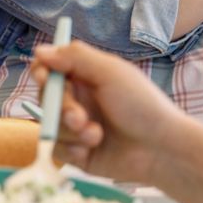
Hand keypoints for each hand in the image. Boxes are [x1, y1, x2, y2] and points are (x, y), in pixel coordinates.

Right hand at [29, 41, 194, 183]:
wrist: (161, 149)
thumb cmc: (142, 105)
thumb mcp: (111, 73)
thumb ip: (76, 57)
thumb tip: (40, 50)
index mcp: (86, 76)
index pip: (51, 68)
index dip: (43, 71)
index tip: (44, 78)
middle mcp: (80, 99)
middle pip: (46, 97)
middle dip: (60, 107)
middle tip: (78, 117)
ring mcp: (77, 127)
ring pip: (50, 125)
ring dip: (70, 131)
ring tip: (95, 135)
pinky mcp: (78, 153)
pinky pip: (57, 149)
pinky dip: (71, 149)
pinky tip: (91, 149)